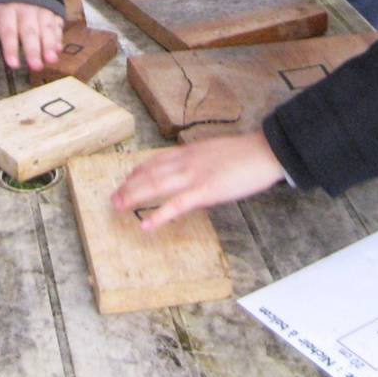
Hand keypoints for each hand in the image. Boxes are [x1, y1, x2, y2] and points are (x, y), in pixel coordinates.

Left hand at [0, 2, 62, 71]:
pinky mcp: (52, 8)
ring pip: (46, 27)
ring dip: (50, 44)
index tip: (13, 65)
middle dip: (33, 50)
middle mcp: (24, 8)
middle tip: (36, 67)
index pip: (8, 31)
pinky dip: (58, 35)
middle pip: (29, 31)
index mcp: (5, 9)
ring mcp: (41, 7)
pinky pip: (57, 22)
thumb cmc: (2, 0)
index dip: (10, 48)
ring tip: (51, 60)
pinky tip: (58, 49)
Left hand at [110, 133, 285, 230]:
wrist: (264, 151)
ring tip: (118, 207)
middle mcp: (186, 161)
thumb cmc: (247, 154)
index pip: (156, 159)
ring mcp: (193, 175)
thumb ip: (202, 163)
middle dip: (129, 185)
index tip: (126, 178)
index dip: (138, 170)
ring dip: (133, 196)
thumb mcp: (218, 153)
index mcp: (190, 151)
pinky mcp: (204, 191)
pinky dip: (158, 216)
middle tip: (113, 198)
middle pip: (149, 172)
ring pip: (155, 185)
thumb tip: (195, 177)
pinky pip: (175, 205)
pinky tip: (145, 225)